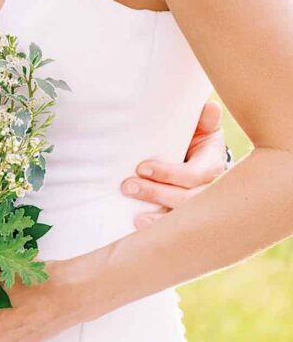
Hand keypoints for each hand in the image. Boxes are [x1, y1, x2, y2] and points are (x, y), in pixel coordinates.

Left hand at [119, 99, 227, 229]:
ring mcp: (200, 209)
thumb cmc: (194, 141)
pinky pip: (177, 232)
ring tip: (137, 217)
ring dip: (159, 219)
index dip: (170, 173)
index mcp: (212, 165)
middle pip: (188, 199)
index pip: (196, 174)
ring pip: (184, 218)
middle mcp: (210, 190)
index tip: (142, 168)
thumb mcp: (201, 129)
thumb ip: (204, 120)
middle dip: (158, 194)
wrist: (196, 161)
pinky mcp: (187, 221)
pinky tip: (143, 231)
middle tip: (128, 187)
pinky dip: (160, 233)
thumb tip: (209, 108)